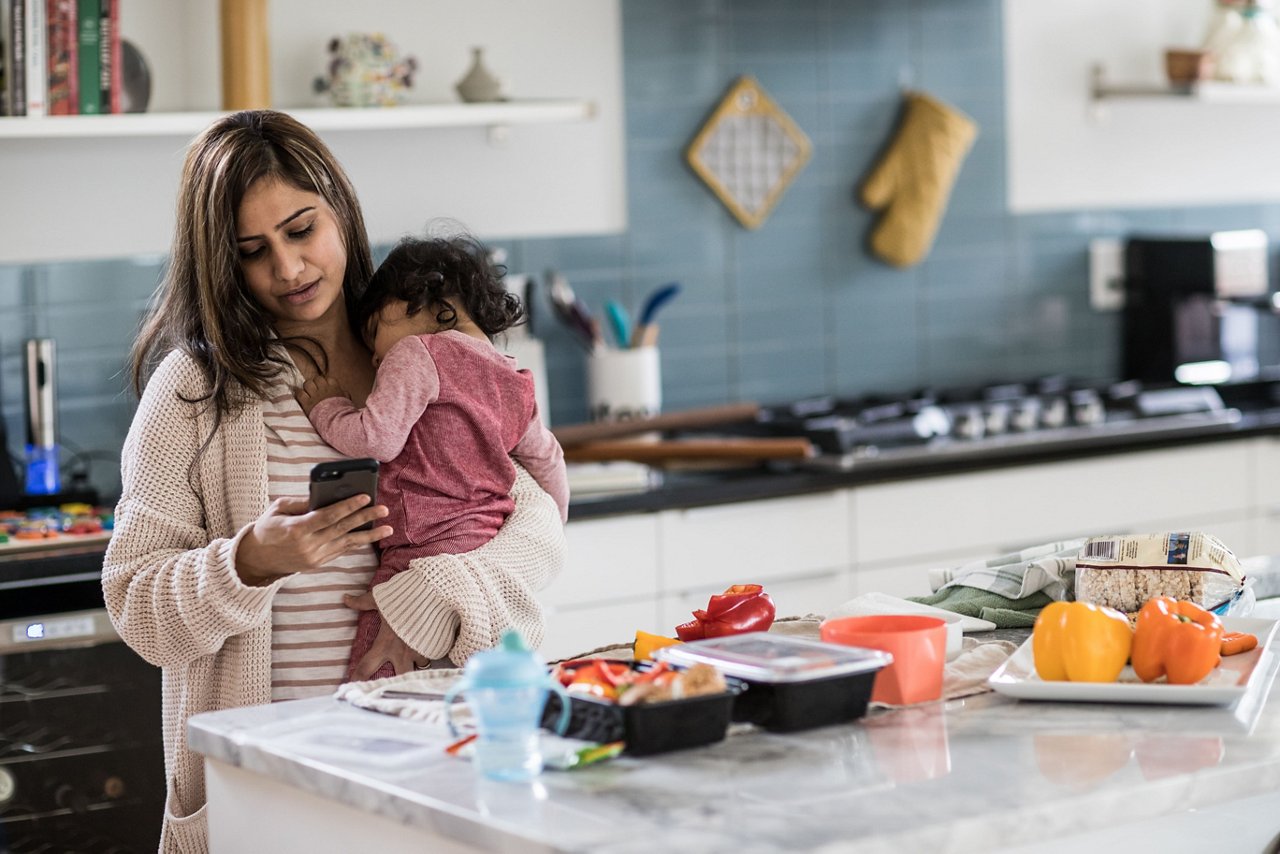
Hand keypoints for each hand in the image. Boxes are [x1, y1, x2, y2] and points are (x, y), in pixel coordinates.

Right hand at [235, 495, 390, 585]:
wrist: (258, 559)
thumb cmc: (267, 528)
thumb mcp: (278, 509)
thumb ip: (301, 502)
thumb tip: (323, 494)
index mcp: (296, 529)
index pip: (328, 516)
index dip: (348, 506)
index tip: (365, 496)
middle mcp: (308, 545)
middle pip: (342, 529)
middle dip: (365, 518)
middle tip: (383, 509)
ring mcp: (314, 557)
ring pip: (347, 544)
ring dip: (369, 536)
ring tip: (388, 529)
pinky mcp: (318, 564)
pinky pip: (341, 551)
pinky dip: (356, 543)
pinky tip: (370, 535)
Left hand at [295, 374, 349, 416]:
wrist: (337, 422)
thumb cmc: (344, 412)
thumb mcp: (347, 401)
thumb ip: (344, 395)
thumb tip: (344, 392)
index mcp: (334, 387)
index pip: (328, 379)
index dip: (325, 383)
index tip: (325, 388)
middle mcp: (324, 389)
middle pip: (316, 379)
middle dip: (315, 383)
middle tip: (315, 390)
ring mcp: (315, 395)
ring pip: (307, 383)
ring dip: (307, 387)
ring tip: (308, 393)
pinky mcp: (307, 403)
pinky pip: (300, 393)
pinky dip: (300, 394)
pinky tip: (302, 398)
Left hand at [344, 592, 430, 678]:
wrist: (432, 593)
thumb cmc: (402, 597)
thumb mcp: (379, 599)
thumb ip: (362, 602)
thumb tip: (345, 598)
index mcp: (385, 644)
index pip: (366, 666)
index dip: (357, 678)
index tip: (352, 685)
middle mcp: (402, 652)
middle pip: (398, 677)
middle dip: (397, 683)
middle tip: (394, 683)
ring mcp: (420, 650)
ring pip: (421, 666)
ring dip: (419, 664)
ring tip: (419, 662)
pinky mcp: (435, 645)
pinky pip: (435, 655)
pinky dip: (433, 652)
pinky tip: (434, 649)